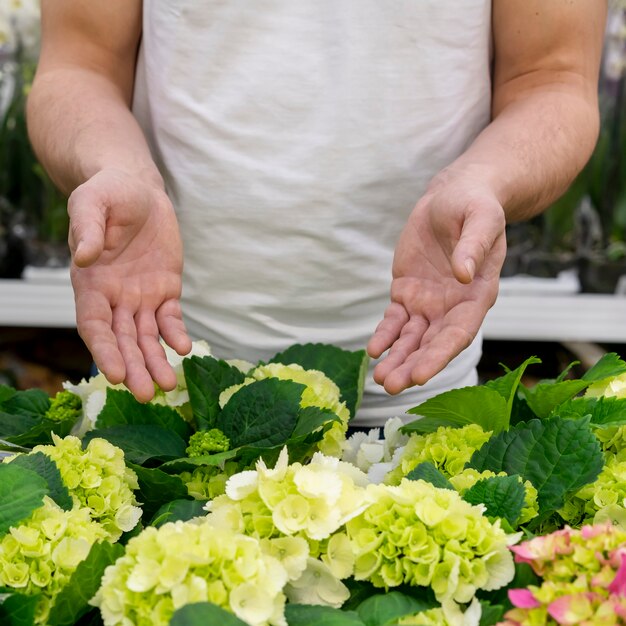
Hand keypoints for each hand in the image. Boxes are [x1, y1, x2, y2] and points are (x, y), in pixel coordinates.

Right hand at [68, 168, 191, 400]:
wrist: (138, 190)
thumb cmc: (108, 195)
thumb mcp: (92, 202)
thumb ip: (86, 228)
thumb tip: (83, 257)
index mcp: (91, 284)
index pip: (94, 326)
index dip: (105, 351)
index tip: (116, 374)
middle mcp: (115, 298)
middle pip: (123, 341)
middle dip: (134, 368)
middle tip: (146, 394)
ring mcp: (141, 297)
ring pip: (148, 337)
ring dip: (156, 361)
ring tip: (168, 384)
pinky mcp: (166, 290)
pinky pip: (171, 318)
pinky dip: (177, 334)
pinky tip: (184, 348)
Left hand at [367, 174, 506, 393]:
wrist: (454, 196)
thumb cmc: (476, 206)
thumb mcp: (481, 218)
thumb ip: (474, 245)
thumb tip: (462, 273)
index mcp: (477, 295)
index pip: (458, 333)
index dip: (439, 356)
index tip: (420, 375)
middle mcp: (453, 307)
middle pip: (432, 344)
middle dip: (412, 366)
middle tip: (391, 385)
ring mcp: (428, 303)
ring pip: (411, 338)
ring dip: (396, 358)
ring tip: (380, 378)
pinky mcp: (407, 292)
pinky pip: (394, 320)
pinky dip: (384, 335)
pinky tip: (373, 350)